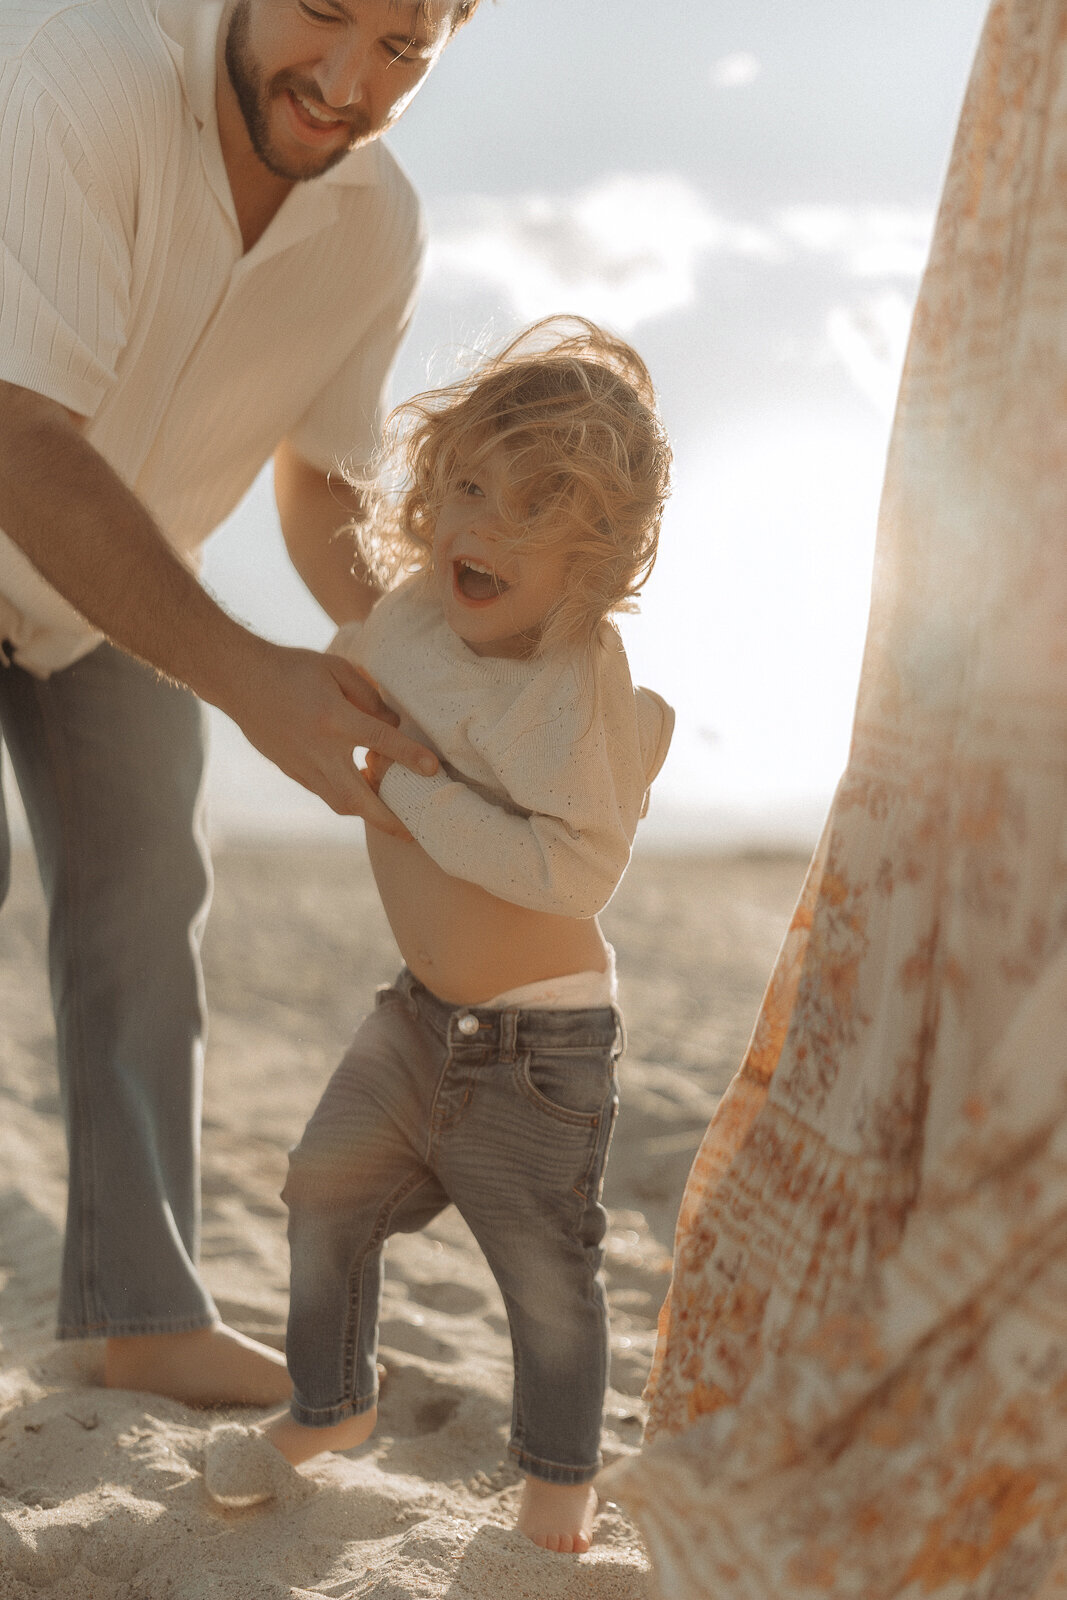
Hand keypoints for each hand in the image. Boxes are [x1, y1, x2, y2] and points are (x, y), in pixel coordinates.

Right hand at [217, 636, 435, 834]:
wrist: (241, 681)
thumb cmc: (292, 669)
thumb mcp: (336, 669)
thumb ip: (369, 696)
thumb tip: (392, 724)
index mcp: (333, 719)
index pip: (380, 741)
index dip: (409, 756)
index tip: (433, 770)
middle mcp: (319, 750)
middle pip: (358, 798)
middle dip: (386, 819)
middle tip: (412, 831)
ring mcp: (303, 765)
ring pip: (340, 803)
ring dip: (367, 812)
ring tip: (390, 811)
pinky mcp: (292, 771)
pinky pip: (325, 794)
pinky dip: (346, 798)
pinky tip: (361, 790)